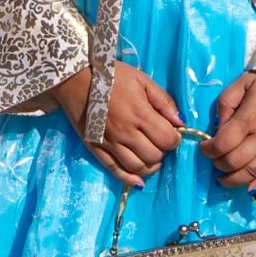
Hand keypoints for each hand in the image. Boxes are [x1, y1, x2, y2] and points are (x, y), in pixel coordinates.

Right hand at [50, 64, 183, 185]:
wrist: (75, 78)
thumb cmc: (112, 76)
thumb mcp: (142, 80)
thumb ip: (164, 101)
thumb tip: (180, 122)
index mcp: (140, 114)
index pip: (167, 139)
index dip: (174, 139)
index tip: (171, 132)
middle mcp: (126, 132)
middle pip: (154, 156)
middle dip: (162, 151)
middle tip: (159, 142)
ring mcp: (110, 143)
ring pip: (137, 167)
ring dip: (149, 166)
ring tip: (150, 156)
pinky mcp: (96, 148)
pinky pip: (114, 170)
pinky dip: (129, 179)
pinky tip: (138, 181)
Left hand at [209, 70, 255, 193]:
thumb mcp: (243, 82)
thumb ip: (226, 103)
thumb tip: (218, 127)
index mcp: (249, 118)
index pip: (222, 144)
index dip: (208, 150)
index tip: (204, 148)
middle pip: (235, 161)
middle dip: (219, 165)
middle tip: (215, 160)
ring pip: (253, 172)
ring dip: (234, 180)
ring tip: (224, 179)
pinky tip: (249, 188)